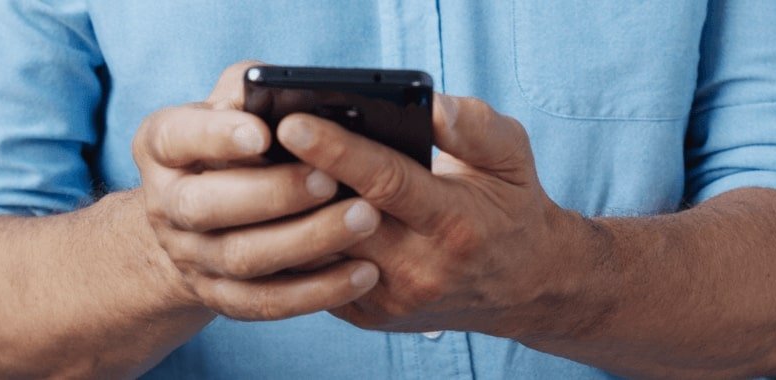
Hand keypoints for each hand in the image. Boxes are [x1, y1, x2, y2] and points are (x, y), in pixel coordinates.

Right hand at [131, 61, 385, 321]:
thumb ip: (250, 90)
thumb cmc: (228, 144)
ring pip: (242, 257)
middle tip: (330, 179)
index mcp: (162, 147)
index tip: (263, 133)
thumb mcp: (228, 107)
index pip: (178, 137)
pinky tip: (363, 272)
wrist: (194, 220)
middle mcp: (167, 204)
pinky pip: (267, 302)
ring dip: (307, 240)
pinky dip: (317, 291)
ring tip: (364, 217)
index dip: (218, 137)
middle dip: (272, 193)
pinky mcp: (221, 296)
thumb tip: (292, 89)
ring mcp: (191, 256)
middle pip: (207, 206)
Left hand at [280, 95, 617, 338]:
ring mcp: (389, 299)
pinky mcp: (367, 315)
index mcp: (454, 223)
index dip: (335, 151)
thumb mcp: (511, 156)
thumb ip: (472, 126)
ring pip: (316, 254)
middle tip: (252, 143)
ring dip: (283, 214)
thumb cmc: (511, 206)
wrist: (523, 286)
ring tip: (255, 171)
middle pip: (337, 220)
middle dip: (292, 181)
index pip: (385, 182)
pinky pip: (314, 277)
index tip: (292, 122)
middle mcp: (420, 268)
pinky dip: (291, 242)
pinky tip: (274, 208)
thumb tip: (428, 104)